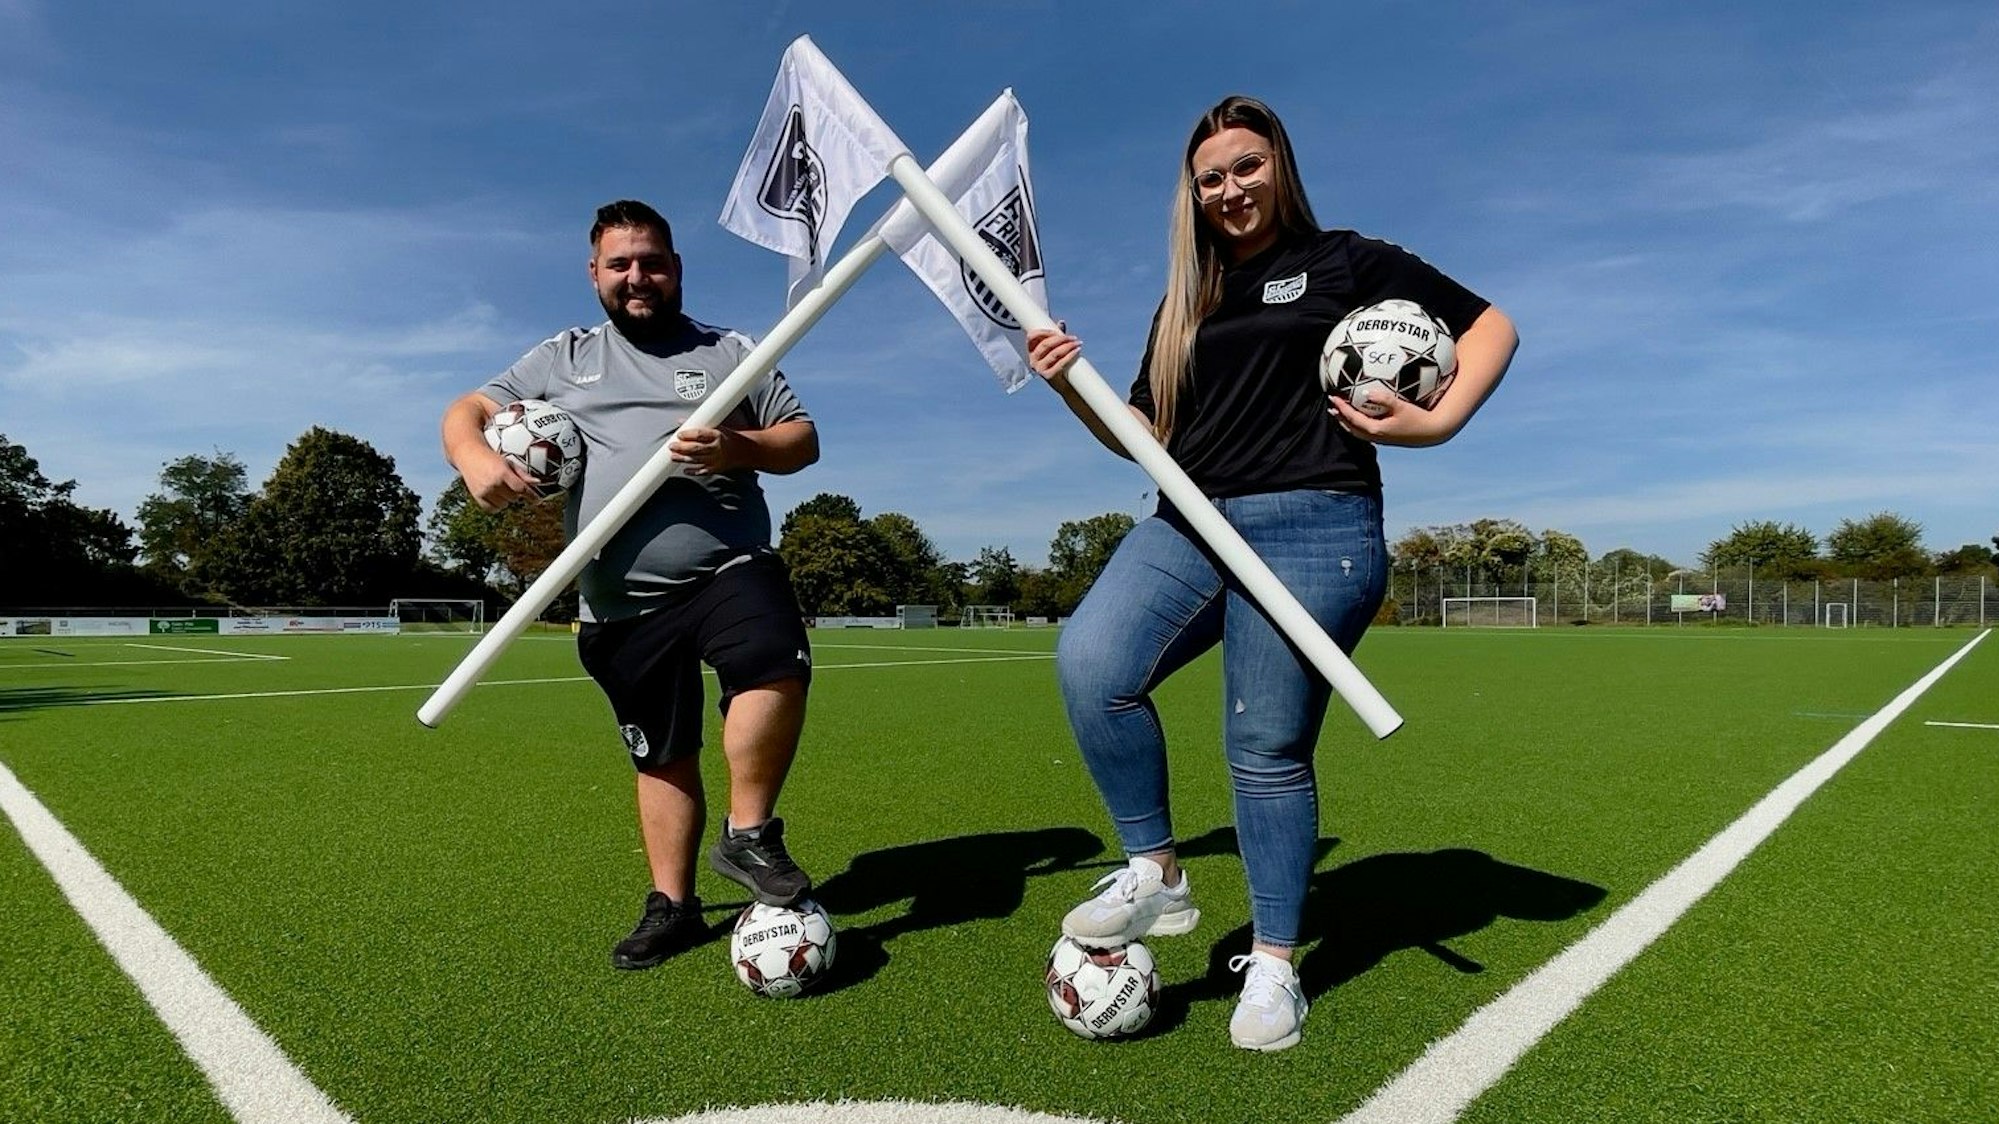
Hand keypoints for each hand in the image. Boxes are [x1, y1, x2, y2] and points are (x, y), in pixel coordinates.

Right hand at [461, 446, 535, 510]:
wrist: (469, 455)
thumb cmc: (492, 458)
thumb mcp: (509, 463)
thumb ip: (523, 474)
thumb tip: (538, 483)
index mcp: (503, 473)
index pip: (521, 488)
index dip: (531, 496)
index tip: (537, 501)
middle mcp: (493, 483)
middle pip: (514, 497)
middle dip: (515, 492)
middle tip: (508, 483)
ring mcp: (484, 491)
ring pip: (504, 504)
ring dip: (506, 499)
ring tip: (500, 488)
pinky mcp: (477, 497)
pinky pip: (492, 509)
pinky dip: (496, 505)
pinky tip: (495, 496)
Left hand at [668, 425, 743, 474]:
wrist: (740, 450)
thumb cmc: (724, 437)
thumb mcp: (715, 427)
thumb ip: (698, 425)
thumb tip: (681, 421)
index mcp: (717, 435)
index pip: (700, 434)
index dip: (688, 434)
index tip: (679, 434)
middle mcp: (717, 448)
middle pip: (697, 448)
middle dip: (682, 448)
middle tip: (671, 446)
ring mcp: (716, 459)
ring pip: (697, 460)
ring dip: (683, 459)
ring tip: (673, 457)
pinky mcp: (716, 469)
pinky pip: (702, 471)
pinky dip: (693, 471)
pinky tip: (685, 470)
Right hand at [1025, 322, 1080, 383]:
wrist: (1064, 384)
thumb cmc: (1059, 363)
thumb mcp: (1055, 349)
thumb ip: (1057, 335)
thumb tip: (1061, 322)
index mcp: (1032, 351)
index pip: (1031, 337)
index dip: (1043, 331)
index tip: (1057, 331)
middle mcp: (1033, 360)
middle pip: (1045, 344)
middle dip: (1061, 338)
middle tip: (1073, 338)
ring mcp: (1040, 369)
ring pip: (1054, 353)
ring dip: (1068, 346)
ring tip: (1078, 343)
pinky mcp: (1048, 376)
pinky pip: (1060, 363)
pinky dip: (1070, 355)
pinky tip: (1077, 351)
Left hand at [1329, 389, 1454, 447]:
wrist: (1432, 432)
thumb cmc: (1418, 417)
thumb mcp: (1401, 405)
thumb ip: (1384, 398)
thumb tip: (1367, 391)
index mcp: (1376, 429)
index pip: (1353, 419)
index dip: (1341, 408)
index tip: (1333, 398)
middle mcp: (1376, 437)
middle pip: (1351, 428)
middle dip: (1340, 417)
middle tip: (1331, 407)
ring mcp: (1381, 439)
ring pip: (1358, 432)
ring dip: (1347, 422)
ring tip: (1340, 414)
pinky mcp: (1386, 438)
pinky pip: (1366, 432)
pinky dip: (1358, 425)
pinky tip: (1361, 417)